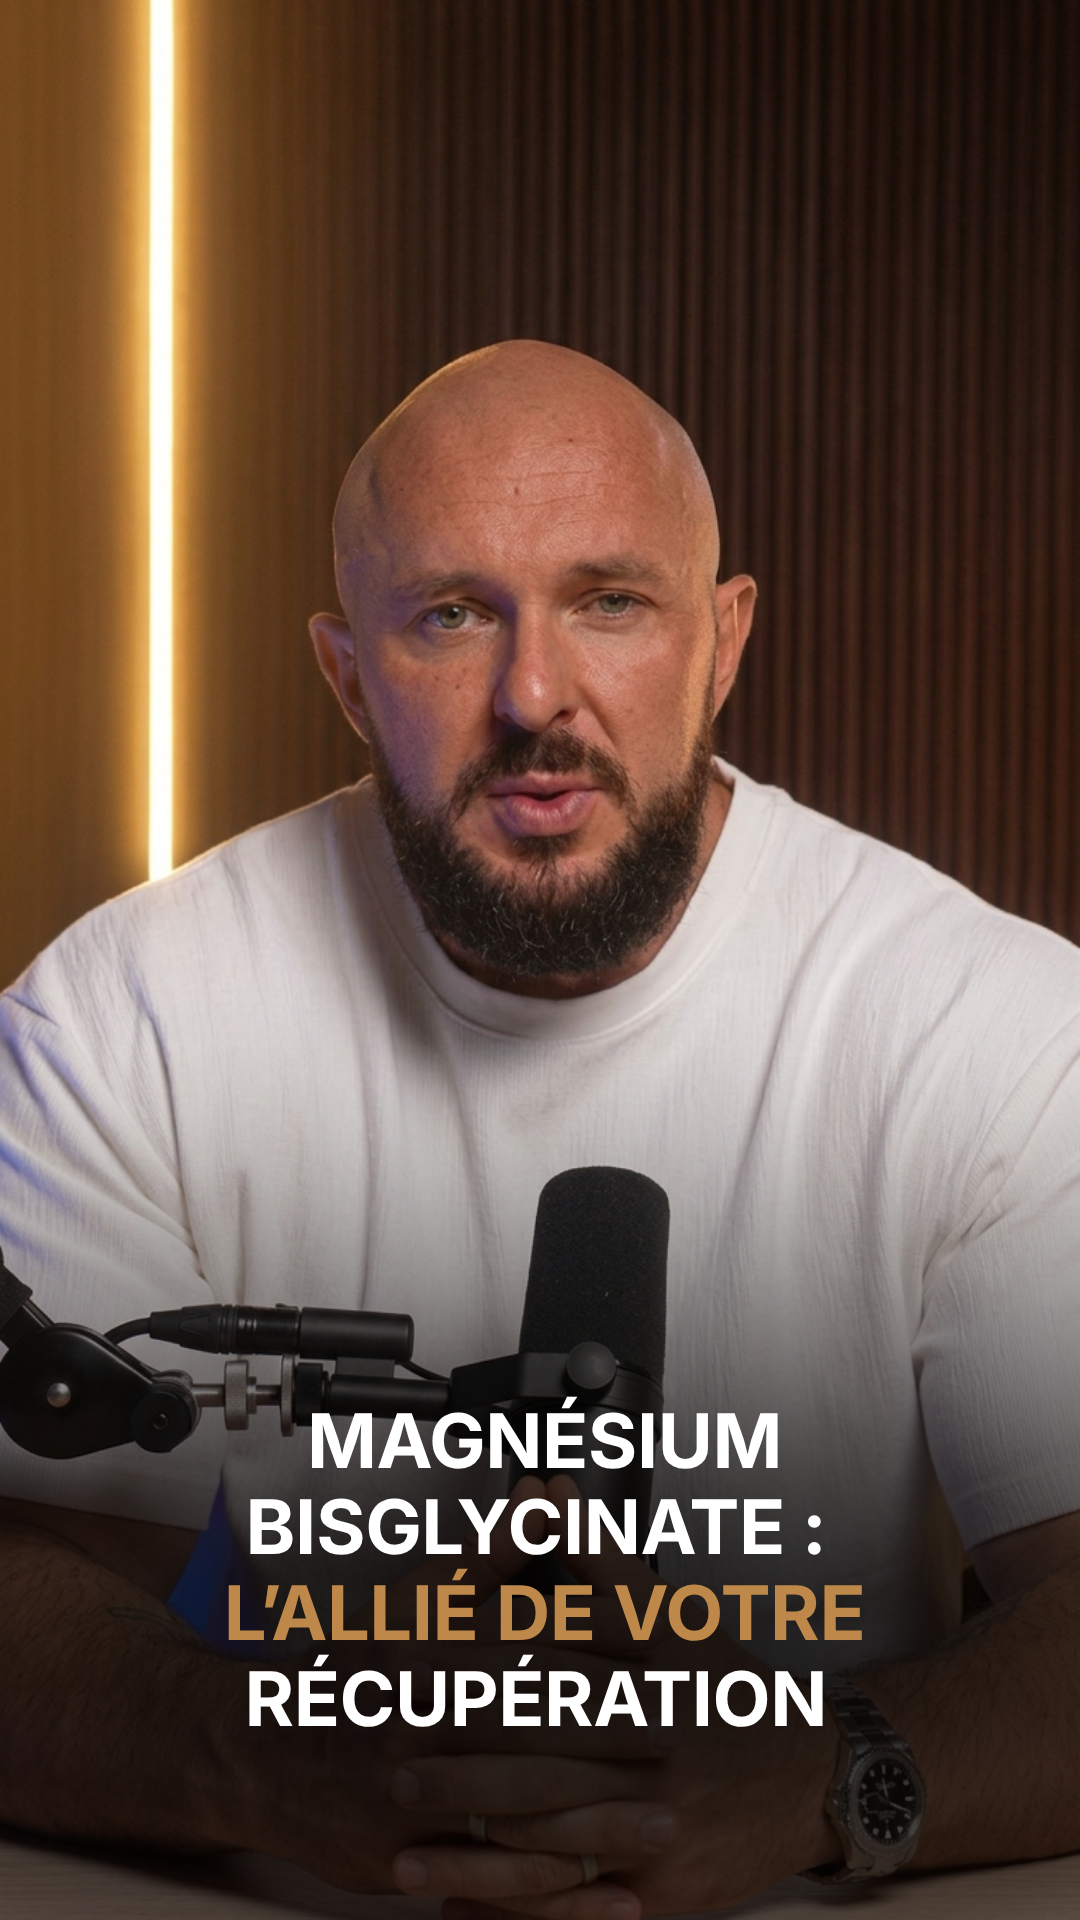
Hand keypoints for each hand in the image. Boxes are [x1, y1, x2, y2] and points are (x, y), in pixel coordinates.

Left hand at [384, 1479, 837, 1915]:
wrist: (817, 1779)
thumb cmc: (732, 1691)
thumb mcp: (676, 1618)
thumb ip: (602, 1557)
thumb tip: (550, 1491)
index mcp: (651, 1692)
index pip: (557, 1685)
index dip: (485, 1684)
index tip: (424, 1679)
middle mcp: (654, 1766)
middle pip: (546, 1769)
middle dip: (465, 1773)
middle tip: (394, 1766)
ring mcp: (657, 1836)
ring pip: (551, 1845)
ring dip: (473, 1849)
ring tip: (407, 1840)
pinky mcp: (659, 1895)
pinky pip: (573, 1906)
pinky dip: (512, 1909)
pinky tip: (458, 1904)